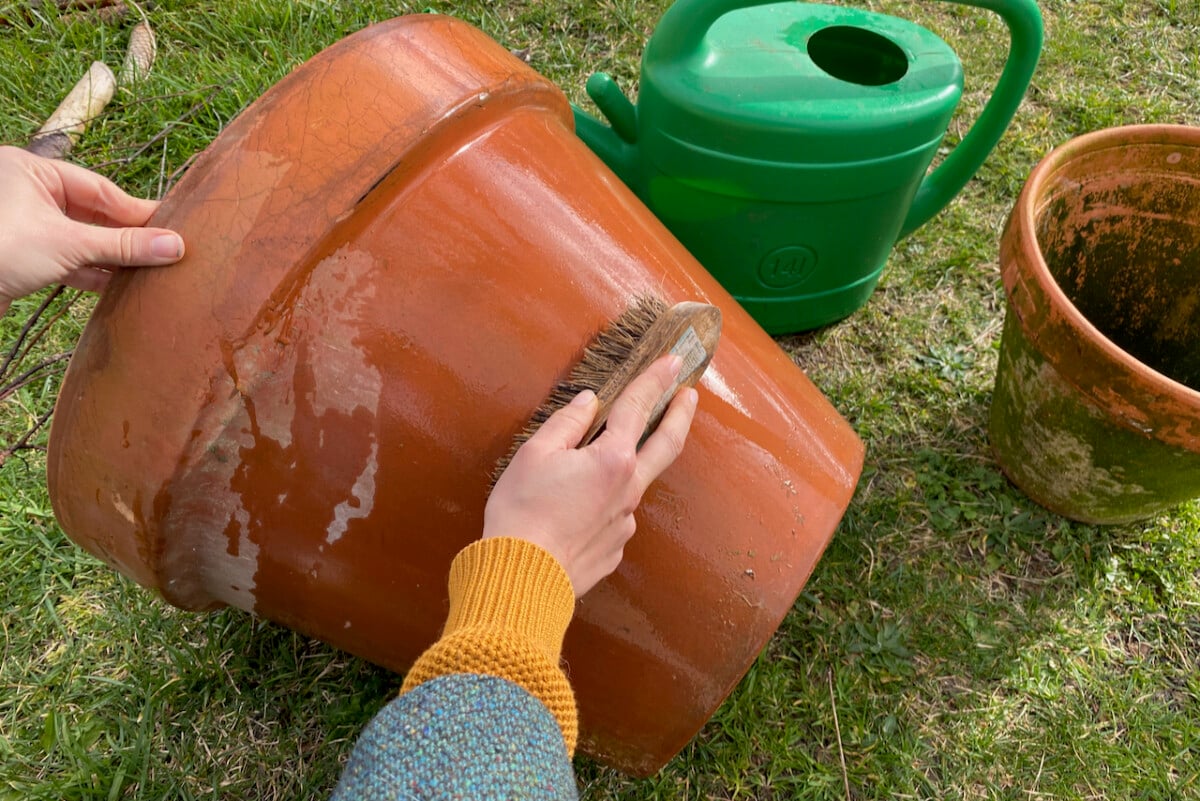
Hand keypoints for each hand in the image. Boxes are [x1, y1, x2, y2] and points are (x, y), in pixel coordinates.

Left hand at [0, 145, 184, 313]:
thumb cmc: (0, 250)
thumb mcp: (69, 244)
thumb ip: (123, 246)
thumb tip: (174, 246)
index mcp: (30, 171)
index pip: (100, 188)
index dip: (137, 210)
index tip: (171, 227)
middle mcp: (26, 193)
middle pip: (92, 214)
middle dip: (126, 236)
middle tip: (166, 250)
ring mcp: (23, 225)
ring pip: (80, 238)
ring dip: (111, 256)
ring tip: (148, 270)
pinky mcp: (21, 255)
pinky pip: (66, 259)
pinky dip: (91, 271)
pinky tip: (117, 284)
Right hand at [483, 354, 699, 596]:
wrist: (523, 576)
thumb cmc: (523, 512)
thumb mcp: (534, 454)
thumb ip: (566, 423)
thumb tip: (588, 403)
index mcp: (611, 459)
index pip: (638, 407)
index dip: (656, 380)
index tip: (674, 361)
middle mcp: (628, 488)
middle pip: (666, 444)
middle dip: (681, 415)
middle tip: (690, 395)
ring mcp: (626, 522)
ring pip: (634, 484)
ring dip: (629, 466)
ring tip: (604, 462)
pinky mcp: (615, 548)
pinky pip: (614, 517)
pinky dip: (605, 504)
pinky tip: (579, 511)